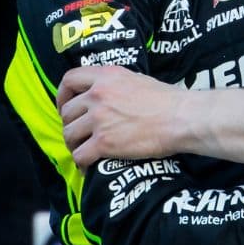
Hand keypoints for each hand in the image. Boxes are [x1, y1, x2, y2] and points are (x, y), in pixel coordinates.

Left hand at [59, 66, 186, 164]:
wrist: (181, 118)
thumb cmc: (166, 100)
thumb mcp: (136, 79)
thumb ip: (114, 84)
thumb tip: (104, 94)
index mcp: (105, 77)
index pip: (69, 79)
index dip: (62, 95)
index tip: (66, 106)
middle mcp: (97, 95)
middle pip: (67, 112)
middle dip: (70, 124)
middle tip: (79, 134)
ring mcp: (99, 119)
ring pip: (69, 134)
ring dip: (74, 145)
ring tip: (83, 151)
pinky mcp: (104, 142)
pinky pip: (80, 155)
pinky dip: (82, 163)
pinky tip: (89, 167)